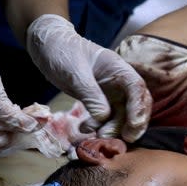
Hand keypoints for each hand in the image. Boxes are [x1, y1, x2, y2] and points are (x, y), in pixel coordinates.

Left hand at [26, 15, 151, 141]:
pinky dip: (98, 126)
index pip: (137, 89)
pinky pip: (104, 118)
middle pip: (134, 105)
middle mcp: (118, 82)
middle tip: (123, 140)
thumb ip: (91, 95)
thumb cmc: (63, 51)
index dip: (139, 108)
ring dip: (111, 128)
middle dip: (131, 124)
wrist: (47, 46)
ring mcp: (108, 92)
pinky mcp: (97, 100)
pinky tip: (84, 130)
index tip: (133, 126)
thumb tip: (104, 116)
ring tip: (95, 135)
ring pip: (119, 115)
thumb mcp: (76, 73)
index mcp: (118, 69)